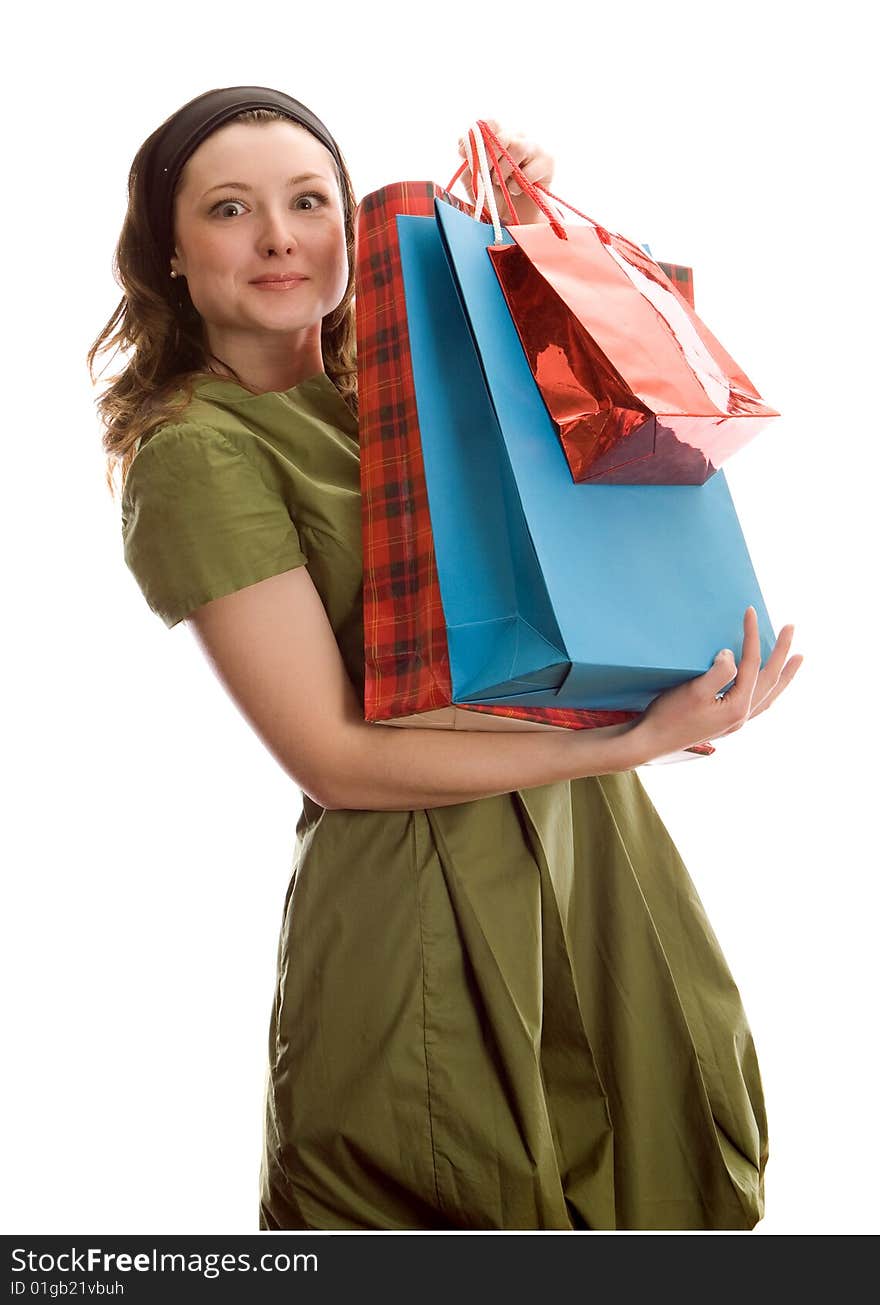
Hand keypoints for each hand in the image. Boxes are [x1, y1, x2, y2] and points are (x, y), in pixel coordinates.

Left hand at [456, 118, 554, 221]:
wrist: (513, 221)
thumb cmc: (494, 199)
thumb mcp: (474, 182)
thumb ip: (467, 162)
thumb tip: (461, 141)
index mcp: (500, 139)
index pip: (492, 123)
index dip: (478, 135)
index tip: (465, 153)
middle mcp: (518, 138)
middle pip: (503, 135)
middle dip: (490, 158)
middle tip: (488, 176)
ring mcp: (534, 148)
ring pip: (517, 147)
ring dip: (504, 170)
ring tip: (502, 185)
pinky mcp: (547, 162)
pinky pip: (530, 169)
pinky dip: (518, 184)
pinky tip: (515, 191)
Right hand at [635, 607, 803, 758]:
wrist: (651, 741)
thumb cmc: (669, 715)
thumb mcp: (694, 690)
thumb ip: (719, 671)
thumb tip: (732, 655)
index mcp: (737, 706)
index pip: (751, 664)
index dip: (752, 636)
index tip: (750, 612)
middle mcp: (742, 716)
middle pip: (770, 680)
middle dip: (782, 653)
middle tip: (791, 627)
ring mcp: (735, 722)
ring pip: (769, 695)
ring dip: (784, 675)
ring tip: (797, 659)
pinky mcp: (724, 723)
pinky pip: (758, 704)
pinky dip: (768, 691)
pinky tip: (766, 686)